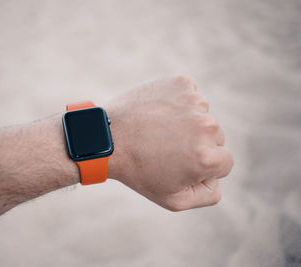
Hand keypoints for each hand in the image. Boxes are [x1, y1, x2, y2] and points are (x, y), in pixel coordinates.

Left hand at [107, 76, 233, 210]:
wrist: (107, 137)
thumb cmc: (138, 171)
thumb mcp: (173, 200)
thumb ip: (207, 195)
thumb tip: (218, 179)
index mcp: (208, 157)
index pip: (224, 162)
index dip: (202, 167)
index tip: (178, 163)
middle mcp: (207, 126)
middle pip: (215, 138)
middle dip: (196, 144)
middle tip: (165, 148)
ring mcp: (194, 101)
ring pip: (202, 116)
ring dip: (186, 123)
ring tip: (158, 131)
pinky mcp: (181, 83)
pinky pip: (190, 96)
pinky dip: (178, 103)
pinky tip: (158, 113)